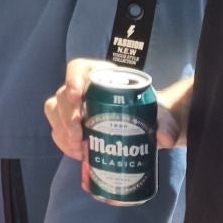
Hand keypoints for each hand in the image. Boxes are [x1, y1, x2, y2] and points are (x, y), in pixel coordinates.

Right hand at [44, 58, 184, 161]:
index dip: (72, 79)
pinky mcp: (72, 124)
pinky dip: (64, 142)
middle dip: (67, 116)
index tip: (76, 96)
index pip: (79, 68)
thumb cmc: (151, 113)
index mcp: (102, 76)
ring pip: (55, 111)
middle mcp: (84, 88)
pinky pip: (58, 130)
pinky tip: (78, 154)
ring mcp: (75, 106)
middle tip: (78, 136)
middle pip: (63, 95)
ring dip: (62, 130)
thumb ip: (167, 124)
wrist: (148, 127)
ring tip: (78, 149)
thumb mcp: (162, 115)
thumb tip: (165, 139)